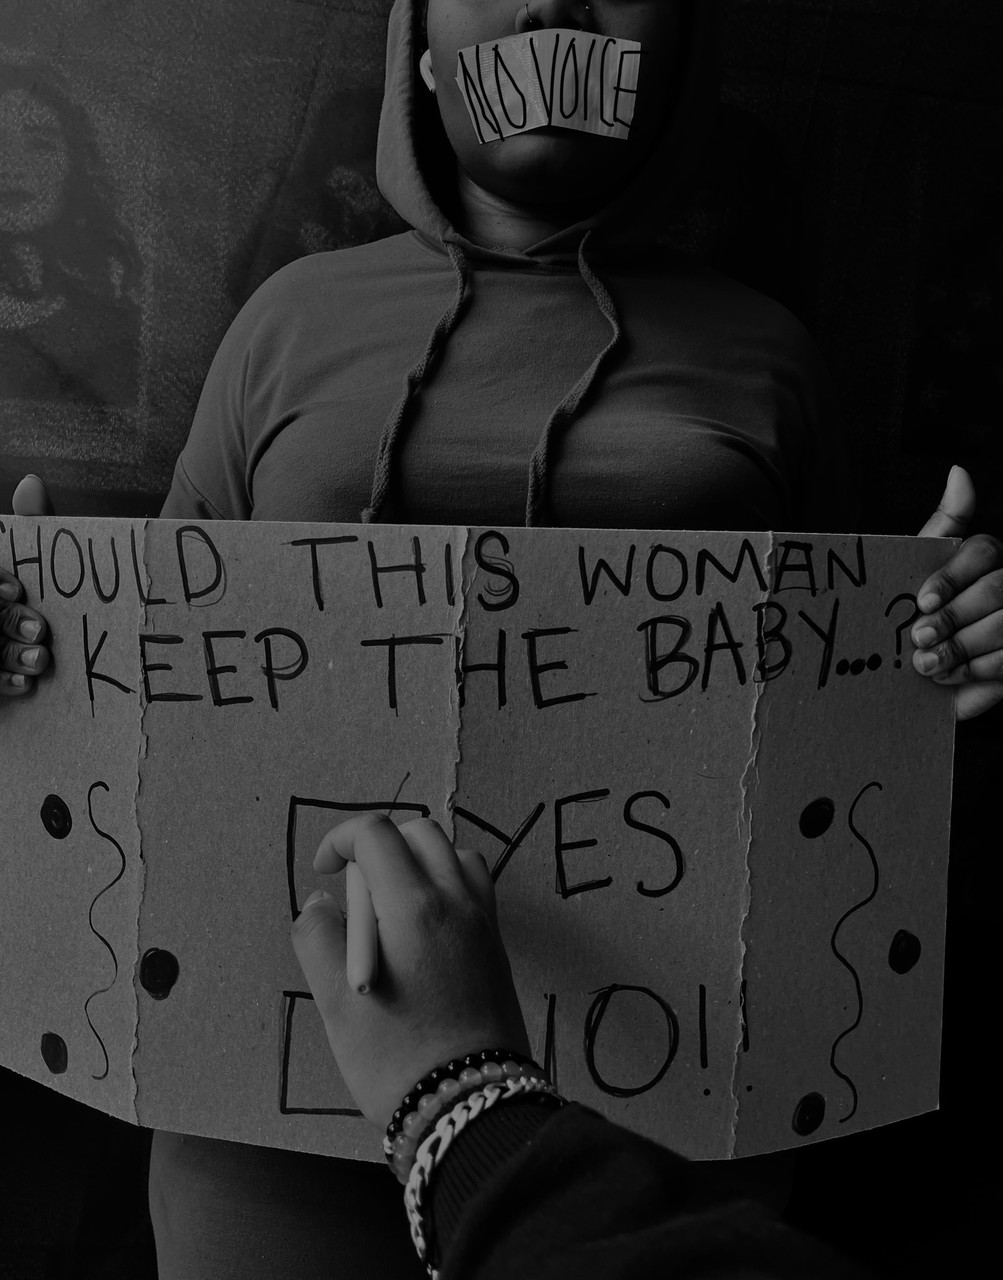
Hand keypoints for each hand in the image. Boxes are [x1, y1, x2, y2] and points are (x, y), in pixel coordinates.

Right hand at [1, 475, 54, 696]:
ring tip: (40, 660)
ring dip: (8, 656)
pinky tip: (25, 686)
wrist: (70, 652)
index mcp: (2, 586)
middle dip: (8, 622)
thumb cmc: (56, 599)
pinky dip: (3, 684)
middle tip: (41, 632)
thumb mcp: (47, 563)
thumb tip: (30, 483)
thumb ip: (36, 524)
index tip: (15, 590)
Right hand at [290, 813, 530, 1129]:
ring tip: (390, 912)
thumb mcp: (335, 1004)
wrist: (468, 1105)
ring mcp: (483, 919)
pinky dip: (445, 884)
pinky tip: (422, 930)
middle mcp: (455, 900)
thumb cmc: (394, 1059)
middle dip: (378, 849)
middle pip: (417, 833)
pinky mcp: (495, 943)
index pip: (376, 833)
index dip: (340, 840)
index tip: (323, 872)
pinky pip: (473, 884)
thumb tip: (322, 902)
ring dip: (416, 863)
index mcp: (413, 905)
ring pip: (451, 853)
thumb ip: (319, 938)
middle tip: (357, 901)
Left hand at [913, 464, 1002, 720]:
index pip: (984, 551)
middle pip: (996, 590)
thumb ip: (944, 523)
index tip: (922, 601)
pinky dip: (977, 672)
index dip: (953, 576)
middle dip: (954, 618)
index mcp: (984, 559)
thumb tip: (960, 470)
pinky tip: (949, 678)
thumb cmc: (908, 614)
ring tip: (927, 664)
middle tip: (919, 639)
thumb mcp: (914, 567)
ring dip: (961, 648)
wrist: (903, 679)